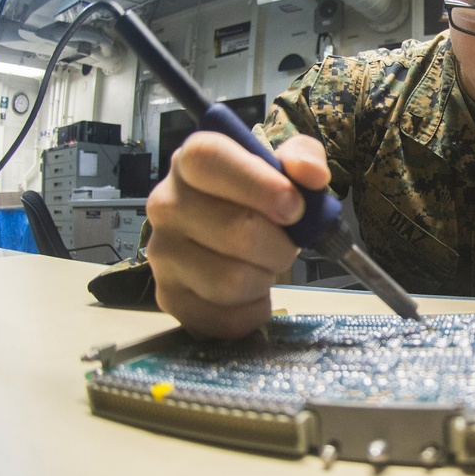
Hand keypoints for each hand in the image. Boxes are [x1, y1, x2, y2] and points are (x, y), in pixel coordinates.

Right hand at [145, 132, 330, 338]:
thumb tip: (312, 175)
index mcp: (190, 162)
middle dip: (279, 244)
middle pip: (234, 229)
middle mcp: (166, 204)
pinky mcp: (169, 298)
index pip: (208, 159)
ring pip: (231, 279)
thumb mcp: (285, 167)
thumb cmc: (259, 199)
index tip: (295, 207)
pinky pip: (225, 318)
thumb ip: (302, 157)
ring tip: (264, 265)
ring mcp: (162, 253)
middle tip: (287, 244)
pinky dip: (253, 310)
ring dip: (266, 277)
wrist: (236, 241)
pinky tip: (252, 292)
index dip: (258, 184)